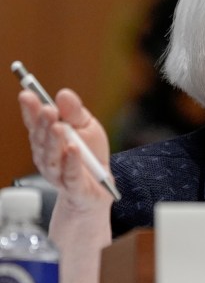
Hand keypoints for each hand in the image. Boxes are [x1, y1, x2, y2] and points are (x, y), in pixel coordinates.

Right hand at [18, 87, 112, 208]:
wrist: (100, 188)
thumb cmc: (90, 154)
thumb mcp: (87, 127)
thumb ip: (75, 112)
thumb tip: (63, 94)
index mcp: (48, 139)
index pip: (35, 123)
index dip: (30, 110)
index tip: (27, 94)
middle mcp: (47, 156)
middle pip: (41, 140)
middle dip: (43, 124)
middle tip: (47, 109)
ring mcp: (58, 173)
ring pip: (52, 157)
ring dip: (54, 142)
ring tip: (58, 127)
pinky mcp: (73, 187)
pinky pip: (71, 174)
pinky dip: (71, 161)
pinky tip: (73, 149)